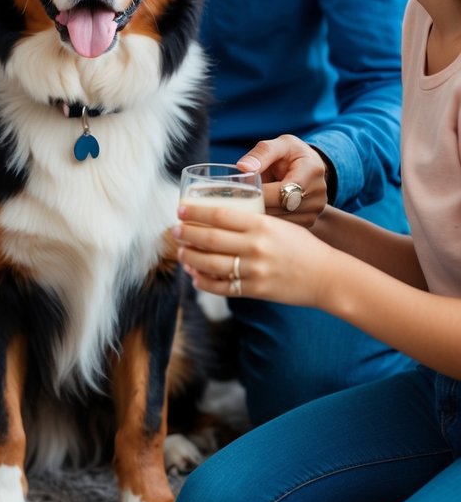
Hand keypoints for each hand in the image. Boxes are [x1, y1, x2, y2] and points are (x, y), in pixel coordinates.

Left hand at [173, 200, 331, 307]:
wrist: (326, 276)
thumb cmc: (302, 246)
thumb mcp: (278, 224)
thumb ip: (252, 222)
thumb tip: (218, 219)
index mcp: (261, 224)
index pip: (219, 214)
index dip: (195, 212)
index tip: (180, 210)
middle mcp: (255, 246)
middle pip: (209, 238)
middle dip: (186, 234)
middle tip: (175, 230)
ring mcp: (254, 270)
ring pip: (210, 263)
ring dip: (191, 258)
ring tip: (182, 252)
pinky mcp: (255, 290)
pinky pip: (221, 287)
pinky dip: (204, 282)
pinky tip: (196, 275)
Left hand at [237, 136, 328, 227]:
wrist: (311, 168)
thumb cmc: (292, 154)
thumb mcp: (280, 145)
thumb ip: (261, 154)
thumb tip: (243, 167)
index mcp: (311, 170)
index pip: (284, 190)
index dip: (261, 193)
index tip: (240, 192)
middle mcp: (318, 194)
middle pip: (282, 208)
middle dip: (258, 205)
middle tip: (236, 203)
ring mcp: (315, 211)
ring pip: (282, 221)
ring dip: (262, 216)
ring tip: (244, 208)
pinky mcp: (309, 222)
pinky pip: (285, 227)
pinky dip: (269, 223)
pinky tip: (257, 215)